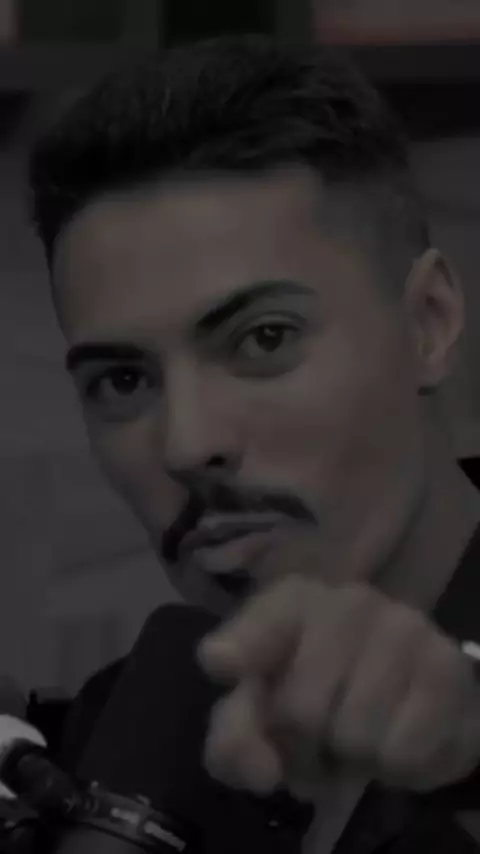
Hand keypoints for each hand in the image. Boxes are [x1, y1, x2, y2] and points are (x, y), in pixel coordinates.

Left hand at [198, 572, 479, 798]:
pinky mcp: (444, 667)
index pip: (261, 623)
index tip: (223, 666)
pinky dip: (392, 767)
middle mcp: (347, 602)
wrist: (411, 698)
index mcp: (293, 601)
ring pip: (354, 735)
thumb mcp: (262, 719)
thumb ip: (237, 740)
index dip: (239, 649)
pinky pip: (401, 751)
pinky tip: (394, 737)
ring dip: (350, 760)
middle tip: (315, 742)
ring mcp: (401, 627)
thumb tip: (262, 771)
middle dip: (302, 749)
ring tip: (355, 737)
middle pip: (300, 709)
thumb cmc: (320, 696)